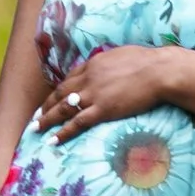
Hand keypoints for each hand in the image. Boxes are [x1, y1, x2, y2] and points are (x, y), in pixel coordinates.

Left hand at [31, 46, 186, 141]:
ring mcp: (94, 94)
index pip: (70, 78)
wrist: (159, 71)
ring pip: (63, 108)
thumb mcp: (123, 55)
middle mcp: (88, 78)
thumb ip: (112, 63)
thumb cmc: (149, 62)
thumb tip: (112, 67)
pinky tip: (52, 140)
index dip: (60, 90)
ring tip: (36, 129)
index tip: (54, 98)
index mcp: (94, 63)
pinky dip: (62, 132)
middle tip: (37, 115)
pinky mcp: (102, 110)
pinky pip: (76, 123)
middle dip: (47, 105)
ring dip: (47, 119)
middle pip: (61, 93)